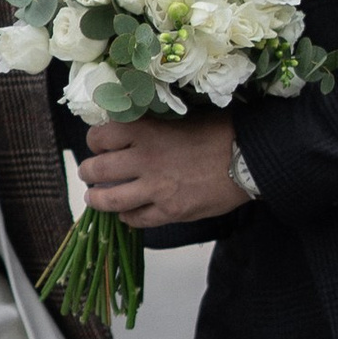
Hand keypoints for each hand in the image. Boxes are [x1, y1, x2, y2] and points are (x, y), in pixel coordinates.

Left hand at [82, 113, 246, 225]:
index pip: (100, 137)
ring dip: (97, 199)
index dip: (94, 141)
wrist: (249, 158)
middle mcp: (144, 160)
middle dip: (88, 171)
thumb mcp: (178, 118)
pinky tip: (127, 213)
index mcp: (145, 131)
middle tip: (90, 172)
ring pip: (109, 199)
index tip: (98, 144)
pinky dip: (126, 217)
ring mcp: (156, 189)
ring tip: (95, 197)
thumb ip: (150, 126)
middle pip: (96, 169)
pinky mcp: (170, 212)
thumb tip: (126, 131)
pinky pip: (136, 220)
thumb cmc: (219, 132)